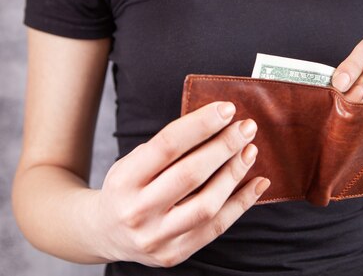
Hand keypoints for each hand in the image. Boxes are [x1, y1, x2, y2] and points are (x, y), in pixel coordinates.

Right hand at [89, 101, 269, 266]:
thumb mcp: (133, 162)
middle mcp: (138, 211)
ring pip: (207, 204)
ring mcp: (157, 237)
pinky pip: (217, 227)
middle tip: (246, 127)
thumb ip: (168, 148)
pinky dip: (242, 203)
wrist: (104, 232)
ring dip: (234, 173)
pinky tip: (258, 182)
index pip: (168, 146)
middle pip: (191, 174)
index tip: (227, 109)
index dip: (201, 125)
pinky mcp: (175, 253)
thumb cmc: (127, 187)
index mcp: (124, 180)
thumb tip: (218, 124)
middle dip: (224, 146)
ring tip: (250, 150)